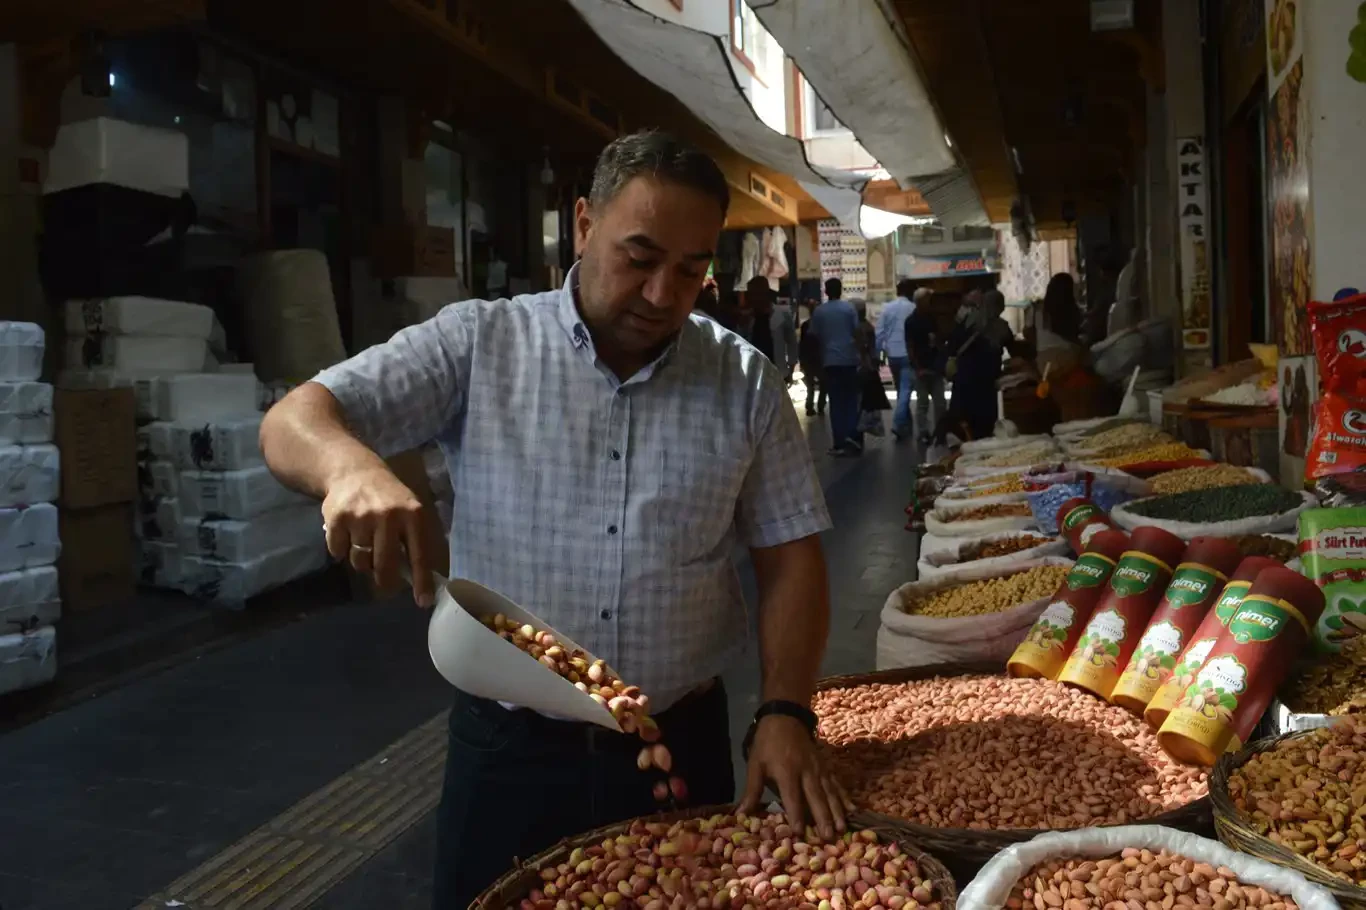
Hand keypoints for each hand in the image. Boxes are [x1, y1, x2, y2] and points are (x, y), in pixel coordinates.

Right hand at [322, 465, 436, 606]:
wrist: (354, 471)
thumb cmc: (388, 498)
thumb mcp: (410, 511)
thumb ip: (413, 540)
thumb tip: (419, 579)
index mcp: (413, 515)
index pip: (419, 555)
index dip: (421, 581)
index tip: (423, 602)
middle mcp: (388, 516)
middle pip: (385, 565)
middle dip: (384, 579)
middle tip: (383, 580)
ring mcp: (361, 517)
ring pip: (360, 561)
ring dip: (361, 560)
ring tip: (363, 543)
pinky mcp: (337, 518)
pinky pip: (338, 552)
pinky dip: (340, 550)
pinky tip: (346, 533)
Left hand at [738, 715, 852, 838]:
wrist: (785, 718)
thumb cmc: (767, 744)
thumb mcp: (755, 764)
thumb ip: (752, 790)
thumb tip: (741, 814)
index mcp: (787, 772)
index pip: (792, 797)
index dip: (796, 815)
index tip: (800, 833)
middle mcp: (806, 772)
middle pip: (816, 797)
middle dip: (823, 818)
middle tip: (828, 838)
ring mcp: (819, 769)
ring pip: (830, 792)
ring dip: (837, 812)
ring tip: (841, 829)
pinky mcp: (826, 766)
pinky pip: (837, 784)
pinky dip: (845, 798)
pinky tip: (852, 811)